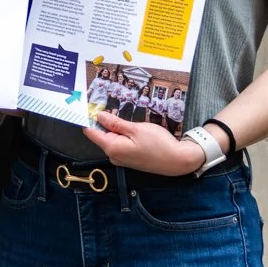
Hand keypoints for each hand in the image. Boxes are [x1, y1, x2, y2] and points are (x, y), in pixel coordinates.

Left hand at [83, 111, 205, 175]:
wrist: (178, 161)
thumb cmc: (159, 144)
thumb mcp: (136, 129)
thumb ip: (115, 123)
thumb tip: (99, 116)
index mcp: (112, 148)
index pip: (91, 132)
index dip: (89, 118)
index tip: (90, 105)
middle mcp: (113, 156)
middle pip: (100, 135)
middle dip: (103, 121)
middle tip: (109, 105)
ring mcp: (121, 159)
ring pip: (111, 139)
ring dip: (114, 127)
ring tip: (123, 115)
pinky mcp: (129, 159)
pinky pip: (119, 144)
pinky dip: (121, 135)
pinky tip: (130, 127)